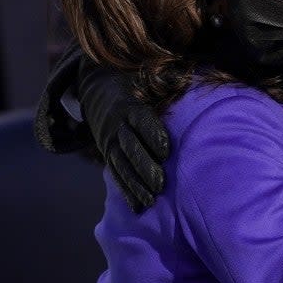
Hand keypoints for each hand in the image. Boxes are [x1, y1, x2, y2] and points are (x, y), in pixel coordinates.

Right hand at [78, 58, 169, 211]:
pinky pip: (115, 175)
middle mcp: (116, 126)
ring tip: (150, 201)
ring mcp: (109, 142)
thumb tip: (185, 75)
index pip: (140, 120)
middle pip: (130, 147)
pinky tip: (138, 207)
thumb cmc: (133, 84)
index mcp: (129, 106)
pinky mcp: (107, 155)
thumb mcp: (144, 77)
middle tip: (161, 184)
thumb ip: (166, 78)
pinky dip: (126, 191)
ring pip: (121, 165)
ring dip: (135, 185)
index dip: (152, 134)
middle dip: (144, 167)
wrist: (97, 90)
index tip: (166, 150)